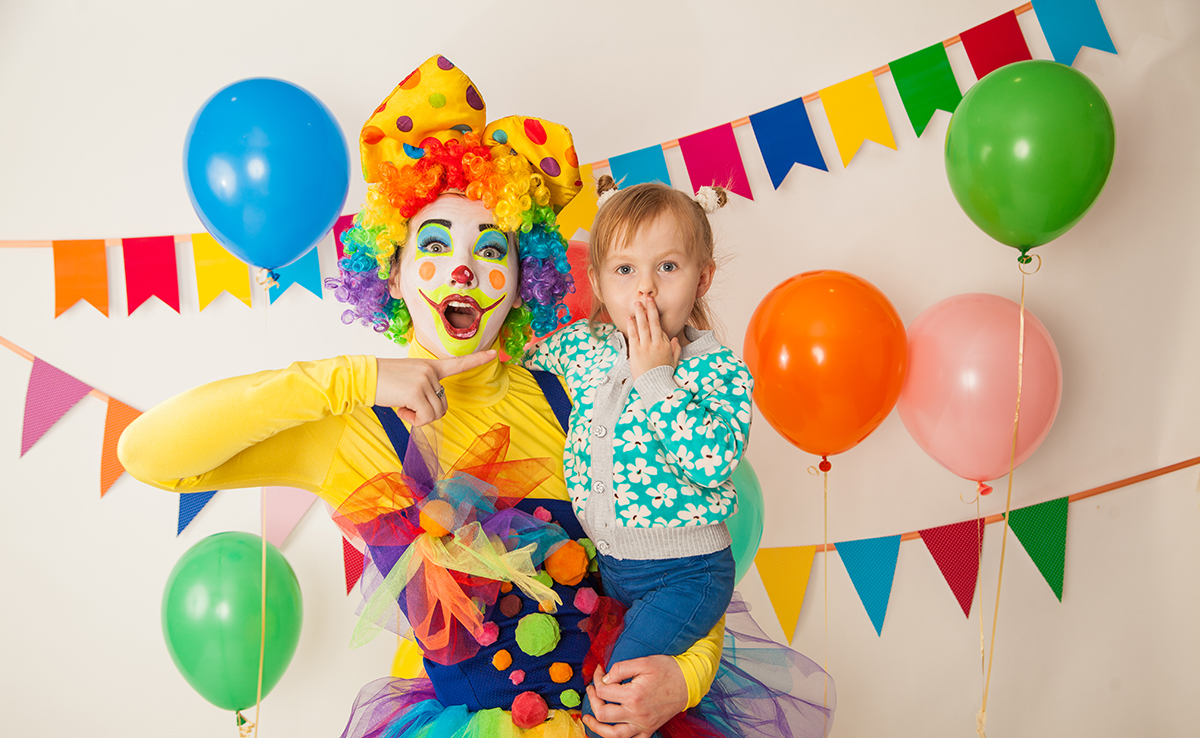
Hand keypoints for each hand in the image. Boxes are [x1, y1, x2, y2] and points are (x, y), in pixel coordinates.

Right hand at [375, 350, 495, 425]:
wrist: (363, 377)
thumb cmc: (383, 382)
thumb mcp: (408, 379)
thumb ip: (424, 388)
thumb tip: (430, 410)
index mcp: (430, 366)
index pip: (458, 363)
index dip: (477, 359)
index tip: (494, 354)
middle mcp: (431, 371)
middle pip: (444, 405)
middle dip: (427, 413)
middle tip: (408, 406)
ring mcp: (425, 380)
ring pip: (436, 413)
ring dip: (419, 417)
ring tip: (403, 405)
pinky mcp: (416, 392)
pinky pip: (425, 418)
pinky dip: (414, 420)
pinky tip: (401, 409)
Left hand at [582, 656, 688, 737]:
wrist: (689, 682)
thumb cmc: (667, 669)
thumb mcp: (644, 662)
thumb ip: (621, 668)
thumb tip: (605, 678)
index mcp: (634, 695)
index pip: (604, 690)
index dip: (597, 679)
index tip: (600, 671)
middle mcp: (637, 714)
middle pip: (603, 713)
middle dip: (593, 700)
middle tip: (592, 689)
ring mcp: (643, 725)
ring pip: (613, 734)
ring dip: (597, 728)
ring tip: (589, 718)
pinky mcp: (649, 729)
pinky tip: (611, 731)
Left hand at [627, 295, 679, 379]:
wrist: (654, 385)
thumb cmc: (663, 374)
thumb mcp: (674, 361)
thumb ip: (676, 349)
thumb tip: (675, 339)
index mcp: (666, 345)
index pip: (661, 329)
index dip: (655, 319)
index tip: (651, 308)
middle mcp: (656, 343)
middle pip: (653, 322)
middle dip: (651, 309)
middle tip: (648, 297)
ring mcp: (646, 346)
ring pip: (643, 326)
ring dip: (640, 313)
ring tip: (638, 303)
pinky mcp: (636, 351)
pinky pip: (634, 335)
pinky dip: (631, 325)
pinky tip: (630, 317)